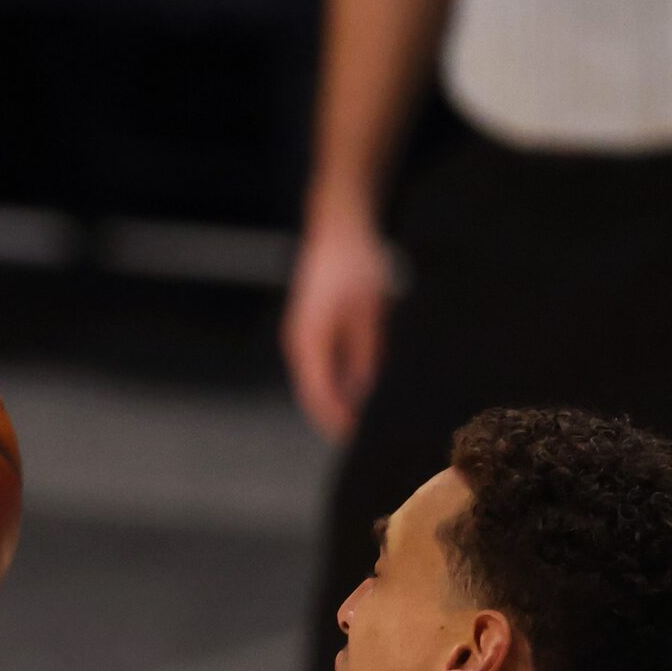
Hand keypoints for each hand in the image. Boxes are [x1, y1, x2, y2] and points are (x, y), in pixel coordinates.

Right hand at [281, 212, 392, 441]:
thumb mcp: (371, 312)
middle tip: (366, 438)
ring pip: (319, 381)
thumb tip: (367, 391)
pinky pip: (324, 366)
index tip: (358, 442)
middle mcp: (300, 344)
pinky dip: (341, 381)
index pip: (319, 396)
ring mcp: (303, 337)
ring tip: (368, 417)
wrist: (339, 228)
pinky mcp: (313, 330)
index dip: (338, 421)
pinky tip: (364, 387)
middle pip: (316, 393)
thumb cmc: (355, 265)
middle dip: (339, 416)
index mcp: (309, 342)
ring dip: (340, 400)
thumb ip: (367, 354)